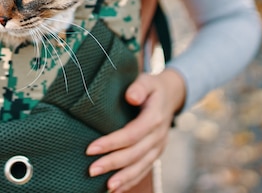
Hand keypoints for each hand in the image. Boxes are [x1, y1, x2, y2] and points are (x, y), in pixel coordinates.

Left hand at [85, 69, 185, 191]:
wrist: (171, 95)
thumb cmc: (152, 87)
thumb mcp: (147, 80)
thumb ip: (139, 87)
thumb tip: (131, 96)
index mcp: (154, 118)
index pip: (131, 134)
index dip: (111, 143)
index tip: (90, 149)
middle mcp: (158, 135)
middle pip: (134, 154)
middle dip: (113, 163)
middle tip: (91, 170)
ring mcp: (158, 146)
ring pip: (141, 166)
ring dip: (123, 178)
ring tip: (105, 186)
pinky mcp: (156, 153)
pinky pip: (144, 170)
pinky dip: (131, 181)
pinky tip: (116, 189)